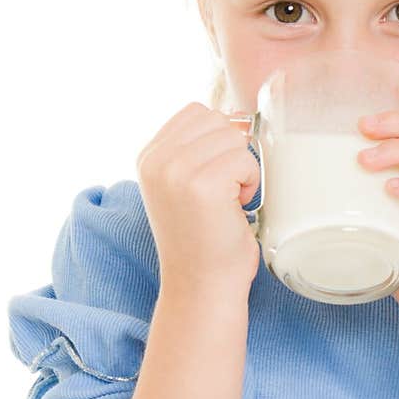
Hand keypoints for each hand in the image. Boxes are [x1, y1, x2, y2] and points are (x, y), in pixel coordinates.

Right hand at [136, 102, 260, 297]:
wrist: (201, 286)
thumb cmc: (204, 240)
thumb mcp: (183, 186)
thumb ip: (194, 150)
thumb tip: (236, 119)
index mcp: (148, 157)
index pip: (197, 112)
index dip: (219, 140)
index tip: (216, 175)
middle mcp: (156, 160)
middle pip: (217, 120)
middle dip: (232, 152)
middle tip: (224, 191)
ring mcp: (176, 171)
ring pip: (233, 138)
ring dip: (243, 168)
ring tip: (228, 200)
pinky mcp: (201, 185)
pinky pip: (245, 160)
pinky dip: (250, 183)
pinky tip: (235, 207)